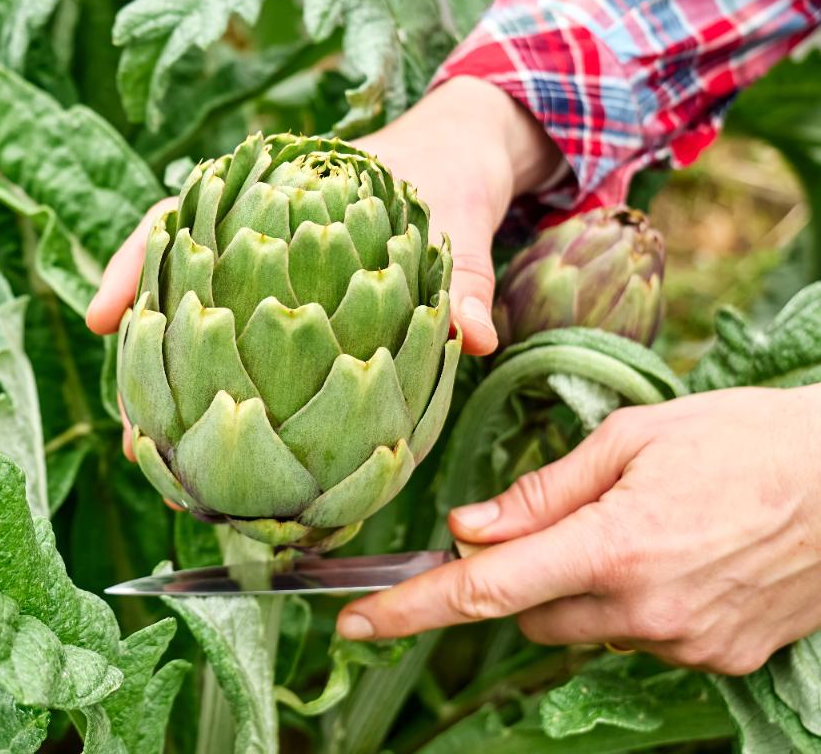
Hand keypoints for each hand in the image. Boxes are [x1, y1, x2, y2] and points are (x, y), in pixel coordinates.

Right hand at [87, 77, 564, 458]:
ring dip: (177, 393)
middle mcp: (260, 235)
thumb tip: (469, 339)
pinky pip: (248, 357)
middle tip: (135, 438)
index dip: (137, 268)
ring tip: (158, 460)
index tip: (102, 320)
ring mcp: (270, 278)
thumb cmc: (450, 180)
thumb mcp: (462, 218)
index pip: (186, 216)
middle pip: (177, 293)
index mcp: (283, 188)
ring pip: (200, 329)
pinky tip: (214, 449)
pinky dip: (226, 399)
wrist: (465, 169)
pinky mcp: (299, 317)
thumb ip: (464, 278)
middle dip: (151, 364)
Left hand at [336, 386, 820, 675]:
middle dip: (522, 575)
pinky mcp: (720, 659)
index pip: (483, 590)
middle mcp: (642, 611)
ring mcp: (684, 644)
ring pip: (582, 630)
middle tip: (565, 519)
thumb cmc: (743, 439)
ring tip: (644, 529)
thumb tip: (466, 528)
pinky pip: (639, 640)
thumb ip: (540, 492)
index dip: (410, 610)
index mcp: (610, 547)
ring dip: (581, 590)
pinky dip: (635, 606)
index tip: (356, 625)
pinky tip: (680, 558)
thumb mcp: (631, 439)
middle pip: (527, 614)